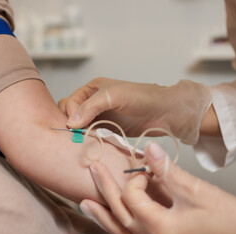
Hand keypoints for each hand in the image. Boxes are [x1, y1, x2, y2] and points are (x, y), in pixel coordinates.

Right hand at [59, 77, 211, 143]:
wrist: (164, 113)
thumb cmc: (142, 98)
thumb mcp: (113, 96)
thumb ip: (90, 107)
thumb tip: (71, 122)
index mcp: (93, 88)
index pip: (70, 102)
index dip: (70, 114)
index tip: (75, 126)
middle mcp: (94, 102)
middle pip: (71, 113)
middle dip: (72, 123)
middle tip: (77, 134)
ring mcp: (101, 116)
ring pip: (80, 126)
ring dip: (80, 133)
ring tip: (84, 139)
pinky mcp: (108, 129)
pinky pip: (91, 134)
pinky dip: (88, 139)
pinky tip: (92, 143)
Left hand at [80, 142, 235, 233]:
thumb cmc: (227, 220)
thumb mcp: (196, 192)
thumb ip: (168, 171)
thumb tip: (150, 148)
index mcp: (158, 227)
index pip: (132, 197)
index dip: (136, 178)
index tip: (148, 168)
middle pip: (118, 212)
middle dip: (104, 188)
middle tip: (92, 169)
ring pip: (119, 230)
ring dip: (102, 214)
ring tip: (84, 204)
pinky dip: (116, 226)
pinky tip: (110, 220)